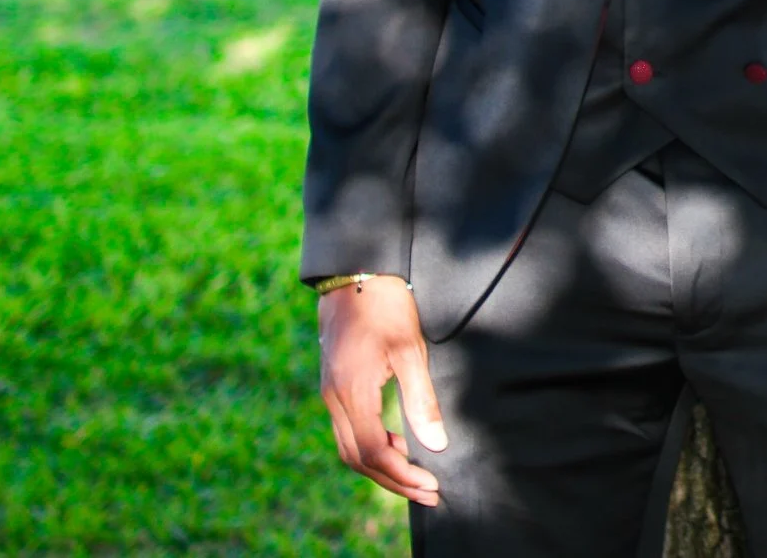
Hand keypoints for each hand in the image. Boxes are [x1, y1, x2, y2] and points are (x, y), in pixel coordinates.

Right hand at [318, 276, 447, 505]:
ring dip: (382, 467)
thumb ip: (421, 399)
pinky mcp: (334, 387)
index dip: (402, 475)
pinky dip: (372, 447)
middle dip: (393, 480)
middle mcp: (333, 400)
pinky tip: (398, 441)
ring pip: (350, 449)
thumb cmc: (386, 307)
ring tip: (417, 475)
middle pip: (358, 460)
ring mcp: (330, 394)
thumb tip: (437, 444)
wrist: (354, 274)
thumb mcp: (410, 350)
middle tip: (429, 493)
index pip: (374, 453)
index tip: (431, 486)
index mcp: (351, 394)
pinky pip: (348, 431)